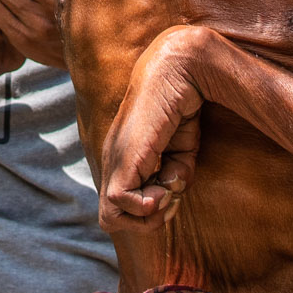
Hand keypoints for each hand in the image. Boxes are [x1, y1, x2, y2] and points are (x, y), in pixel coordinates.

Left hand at [98, 27, 204, 233]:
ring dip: (146, 215)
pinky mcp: (122, 159)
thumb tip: (168, 193)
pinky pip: (118, 202)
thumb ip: (175, 174)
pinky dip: (146, 205)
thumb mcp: (182, 149)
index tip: (172, 192)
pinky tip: (165, 184)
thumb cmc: (181, 105)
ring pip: (110, 218)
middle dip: (146, 221)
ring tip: (168, 188)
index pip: (120, 204)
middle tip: (170, 195)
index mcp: (123, 159)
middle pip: (111, 218)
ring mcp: (114, 162)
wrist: (177, 72)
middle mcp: (113, 163)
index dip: (148, 210)